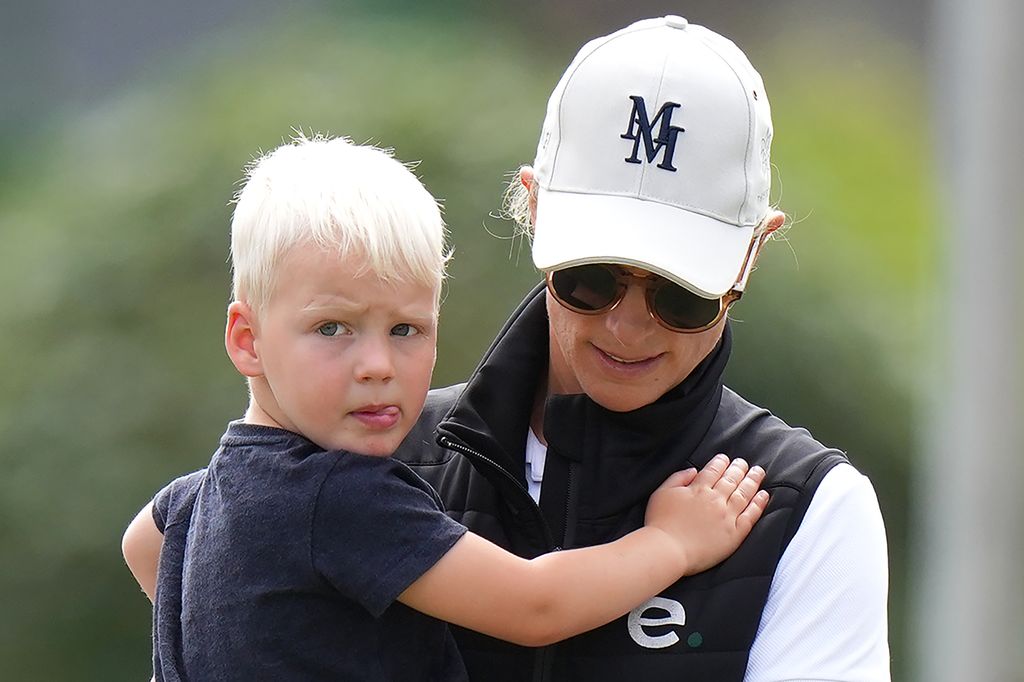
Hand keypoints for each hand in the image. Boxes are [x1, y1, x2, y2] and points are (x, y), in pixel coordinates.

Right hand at [645, 454, 768, 574]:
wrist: (668, 550)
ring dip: (753, 480)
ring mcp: (726, 516)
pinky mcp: (734, 534)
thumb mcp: (662, 493)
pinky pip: (750, 516)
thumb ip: (678, 478)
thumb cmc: (660, 523)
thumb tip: (694, 471)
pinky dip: (759, 504)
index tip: (726, 458)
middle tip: (745, 462)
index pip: (714, 470)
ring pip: (744, 493)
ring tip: (759, 472)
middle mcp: (715, 499)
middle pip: (732, 479)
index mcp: (698, 489)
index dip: (721, 462)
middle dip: (739, 468)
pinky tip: (764, 495)